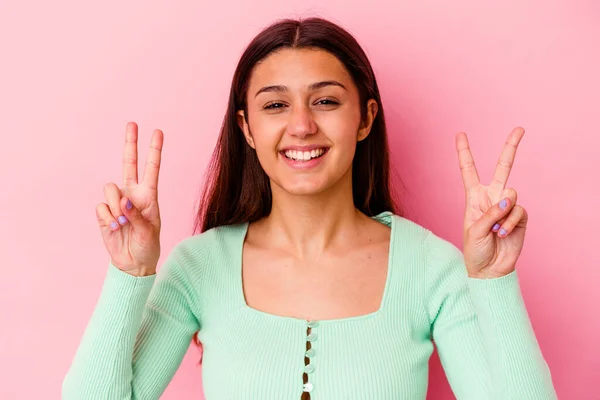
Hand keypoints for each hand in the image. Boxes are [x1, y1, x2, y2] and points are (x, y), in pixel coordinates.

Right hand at [96, 122, 163, 276]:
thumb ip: (136, 215)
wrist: (132, 263)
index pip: (152, 169)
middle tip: (132, 123)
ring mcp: (117, 202)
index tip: (158, 132)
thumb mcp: (148, 232)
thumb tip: (123, 201)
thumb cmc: (147, 246)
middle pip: (129, 164)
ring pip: (110, 188)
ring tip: (122, 223)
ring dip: (115, 206)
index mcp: (149, 196)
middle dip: (130, 144)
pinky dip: (107, 218)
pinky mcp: (104, 213)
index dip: (154, 151)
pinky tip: (114, 228)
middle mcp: (132, 194)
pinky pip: (101, 207)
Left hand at [455, 127, 527, 278]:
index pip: (468, 170)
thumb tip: (509, 199)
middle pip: (503, 168)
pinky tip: (504, 234)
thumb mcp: (474, 230)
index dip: (464, 152)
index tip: (460, 134)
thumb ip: (490, 213)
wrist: (489, 269)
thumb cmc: (475, 250)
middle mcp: (491, 197)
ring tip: (496, 230)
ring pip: (511, 193)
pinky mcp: (520, 217)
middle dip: (511, 147)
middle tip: (520, 128)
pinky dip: (511, 223)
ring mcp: (507, 206)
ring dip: (503, 213)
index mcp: (474, 197)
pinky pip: (518, 211)